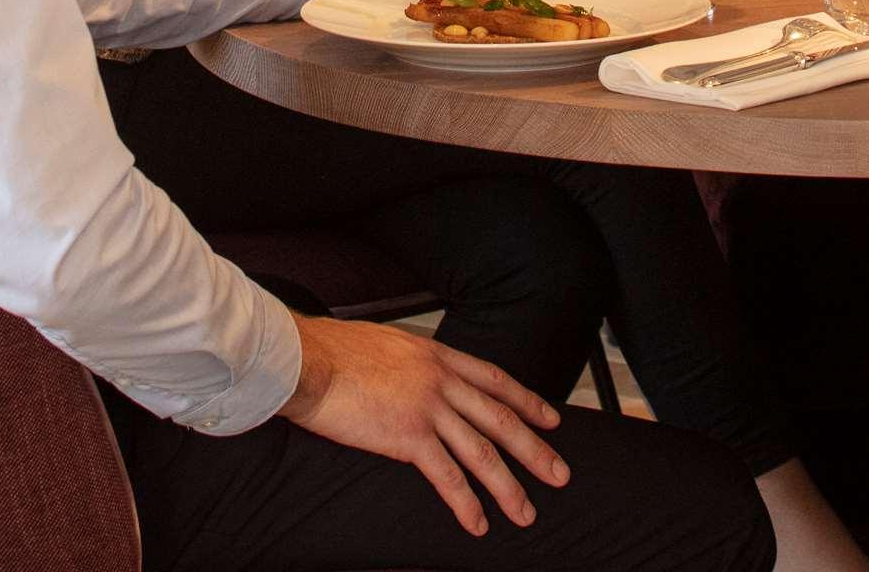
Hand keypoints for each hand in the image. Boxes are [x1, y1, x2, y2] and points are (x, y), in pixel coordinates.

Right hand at [279, 316, 567, 536]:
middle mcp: (440, 380)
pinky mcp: (407, 436)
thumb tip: (413, 375)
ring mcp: (427, 408)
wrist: (307, 360)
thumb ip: (410, 362)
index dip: (527, 401)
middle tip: (561, 474)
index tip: (550, 419)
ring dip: (508, 486)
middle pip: (500, 418)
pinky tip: (478, 524)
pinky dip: (466, 503)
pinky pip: (446, 476)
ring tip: (526, 513)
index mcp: (436, 355)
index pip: (494, 380)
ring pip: (482, 452)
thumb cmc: (333, 351)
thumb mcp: (387, 344)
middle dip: (535, 449)